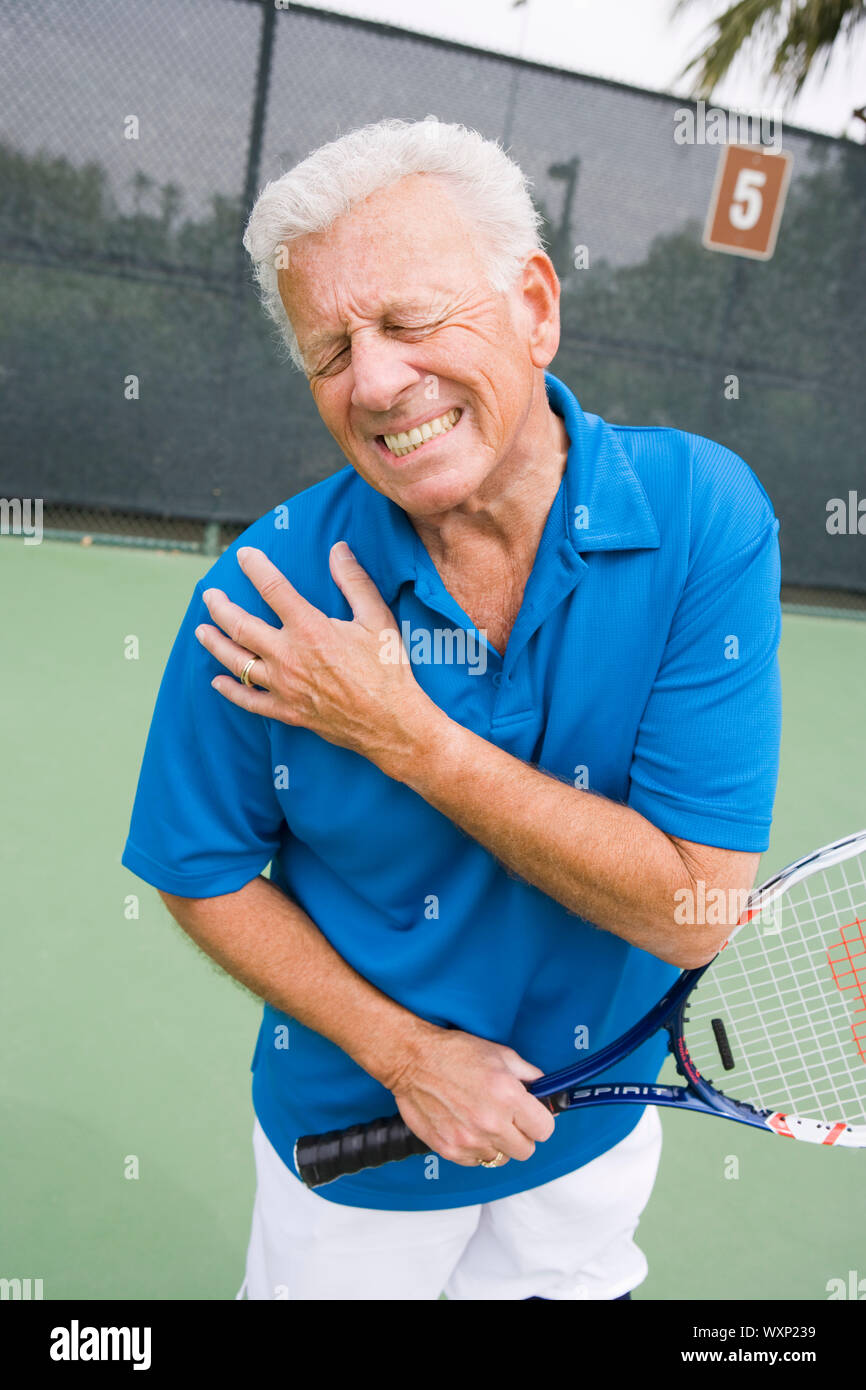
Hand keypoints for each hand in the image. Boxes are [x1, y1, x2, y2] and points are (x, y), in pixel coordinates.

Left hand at [195, 542, 444, 776]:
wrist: (392, 722)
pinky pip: (250, 701)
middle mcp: (289, 656)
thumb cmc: (388, 669)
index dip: (255, 568)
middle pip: (241, 626)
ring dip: (215, 644)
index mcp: (310, 628)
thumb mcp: (377, 619)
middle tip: (209, 595)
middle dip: (220, 607)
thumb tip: (339, 549)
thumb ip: (354, 582)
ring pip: (237, 662)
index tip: (244, 556)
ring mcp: (284, 686)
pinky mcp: (287, 711)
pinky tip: (218, 682)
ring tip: (201, 631)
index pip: (273, 588)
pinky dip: (231, 691)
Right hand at [386, 1027, 555, 1167]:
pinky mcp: (450, 1150)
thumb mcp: (501, 1054)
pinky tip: (467, 1127)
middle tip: (509, 1119)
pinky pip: (476, 1161)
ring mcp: (469, 1140)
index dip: (540, 1121)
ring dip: (497, 1144)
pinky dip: (475, 1149)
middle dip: (521, 1135)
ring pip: (501, 1158)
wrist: (413, 1060)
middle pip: (526, 1150)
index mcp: (508, 1097)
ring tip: (483, 1121)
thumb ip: (529, 1076)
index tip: (531, 1115)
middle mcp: (491, 1123)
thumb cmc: (455, 1053)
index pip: (545, 1129)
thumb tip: (545, 1092)